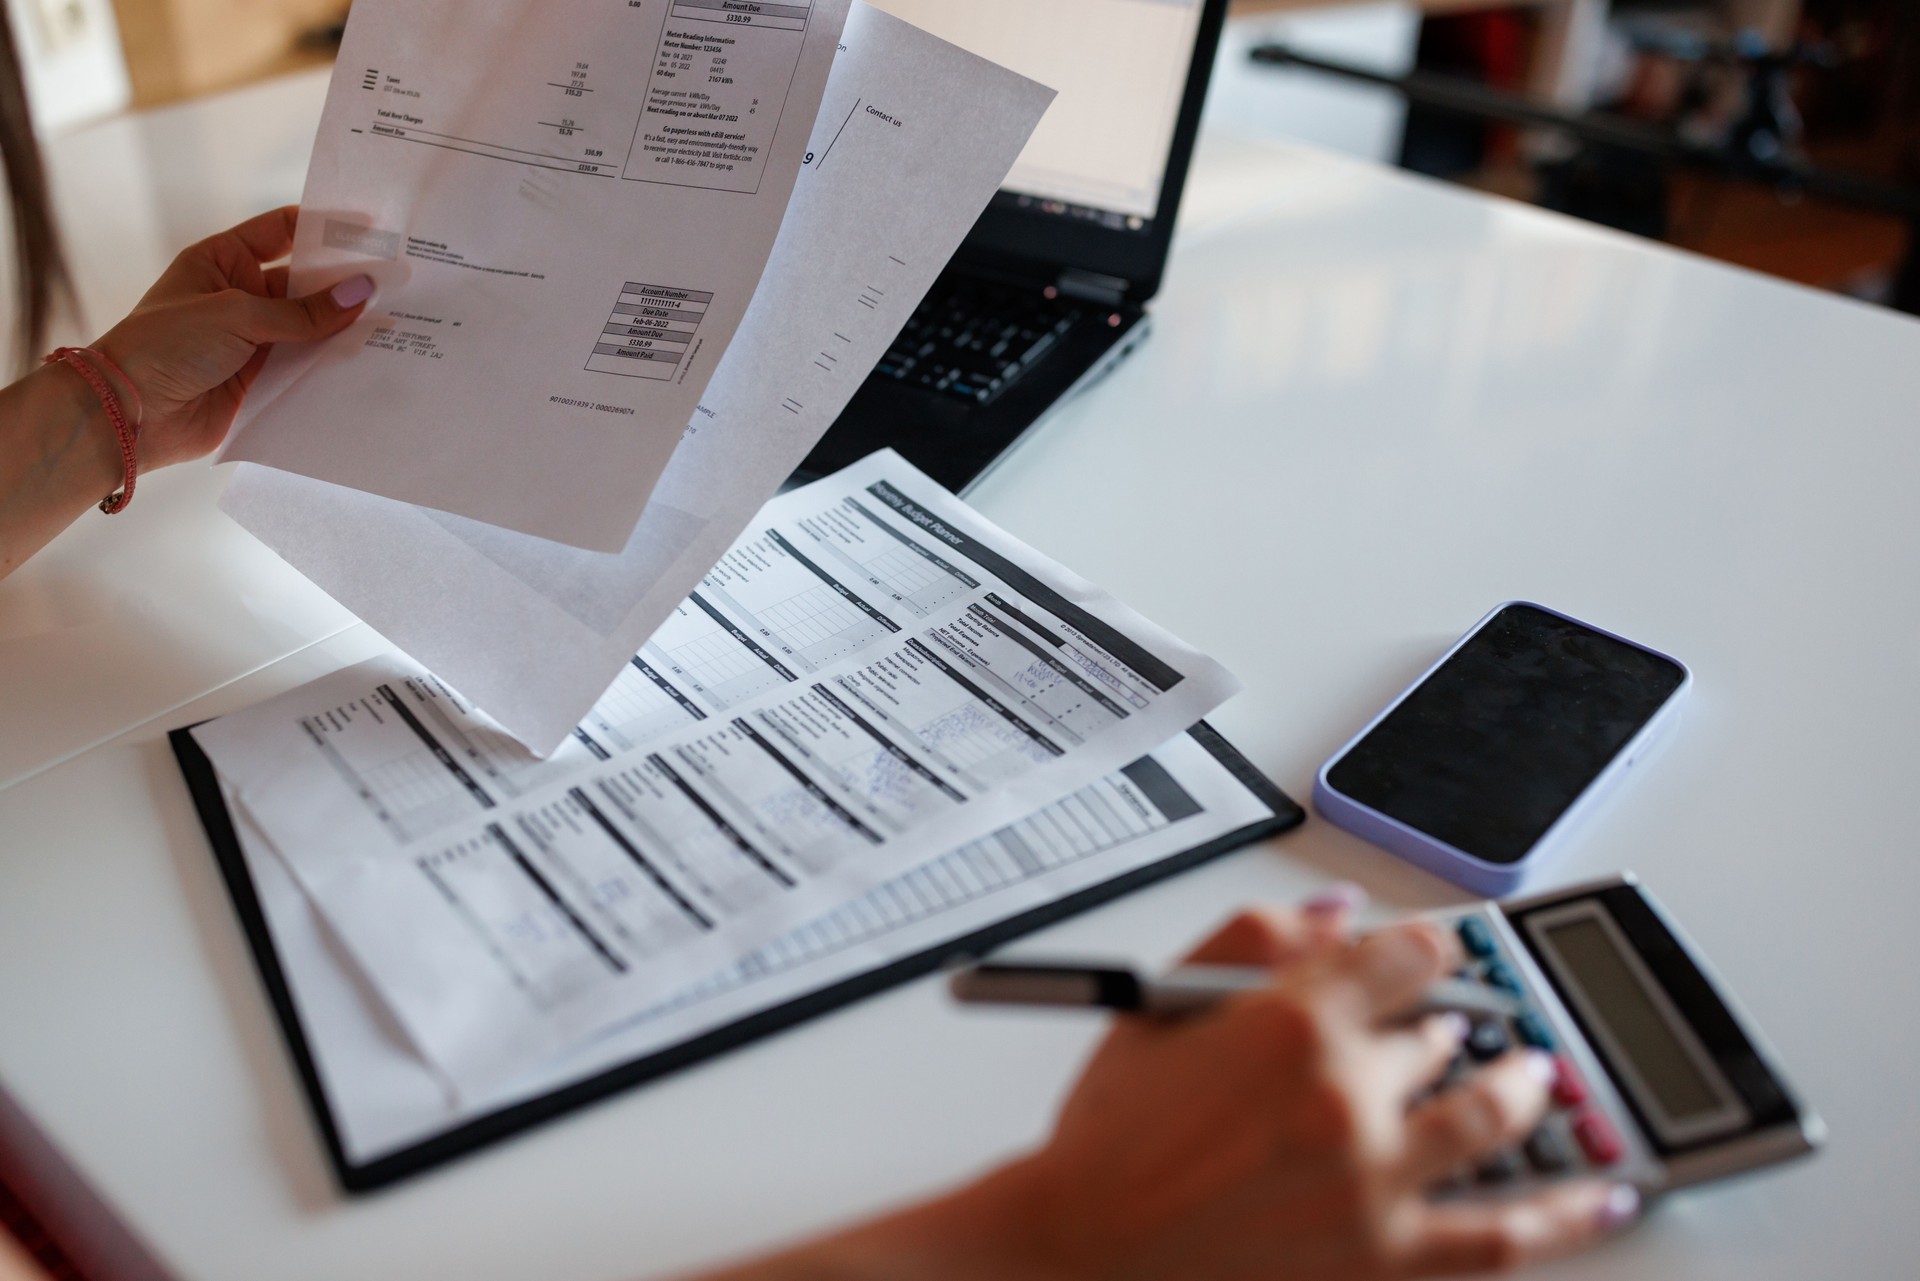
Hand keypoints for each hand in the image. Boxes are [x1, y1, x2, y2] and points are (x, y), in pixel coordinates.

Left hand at [90, 205, 372, 470]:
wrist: (131, 414)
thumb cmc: (166, 346)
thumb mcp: (236, 315)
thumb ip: (303, 311)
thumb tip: (361, 292)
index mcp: (222, 261)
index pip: (280, 231)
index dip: (322, 227)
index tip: (368, 230)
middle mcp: (240, 296)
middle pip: (303, 281)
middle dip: (344, 282)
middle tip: (396, 279)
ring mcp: (253, 339)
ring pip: (310, 326)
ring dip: (344, 325)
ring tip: (395, 317)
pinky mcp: (262, 379)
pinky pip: (306, 366)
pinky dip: (333, 363)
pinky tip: (370, 358)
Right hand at [1008, 902, 1635, 1278]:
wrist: (1078, 1251)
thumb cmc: (1108, 1141)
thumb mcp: (1158, 1006)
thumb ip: (1250, 938)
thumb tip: (1334, 911)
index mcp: (1291, 1019)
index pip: (1406, 954)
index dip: (1424, 948)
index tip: (1429, 957)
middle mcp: (1346, 1095)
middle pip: (1439, 1037)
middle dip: (1443, 1030)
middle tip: (1445, 1034)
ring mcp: (1376, 1184)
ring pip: (1491, 1120)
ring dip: (1525, 1091)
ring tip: (1540, 1080)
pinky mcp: (1387, 1261)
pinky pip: (1504, 1239)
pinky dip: (1568, 1216)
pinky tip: (1608, 1196)